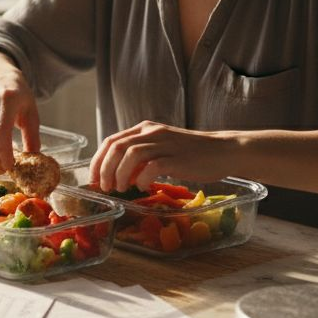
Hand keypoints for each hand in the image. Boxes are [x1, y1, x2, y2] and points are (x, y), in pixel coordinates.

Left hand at [89, 120, 238, 192]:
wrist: (222, 151)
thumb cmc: (191, 153)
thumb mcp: (161, 146)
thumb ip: (141, 154)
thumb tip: (117, 173)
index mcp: (145, 128)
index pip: (111, 141)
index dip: (98, 161)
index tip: (94, 179)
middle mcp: (151, 132)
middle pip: (116, 147)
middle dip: (105, 169)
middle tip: (105, 187)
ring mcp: (164, 143)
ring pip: (130, 155)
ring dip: (120, 174)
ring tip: (121, 188)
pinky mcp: (176, 158)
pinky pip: (151, 166)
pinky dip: (141, 178)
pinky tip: (142, 187)